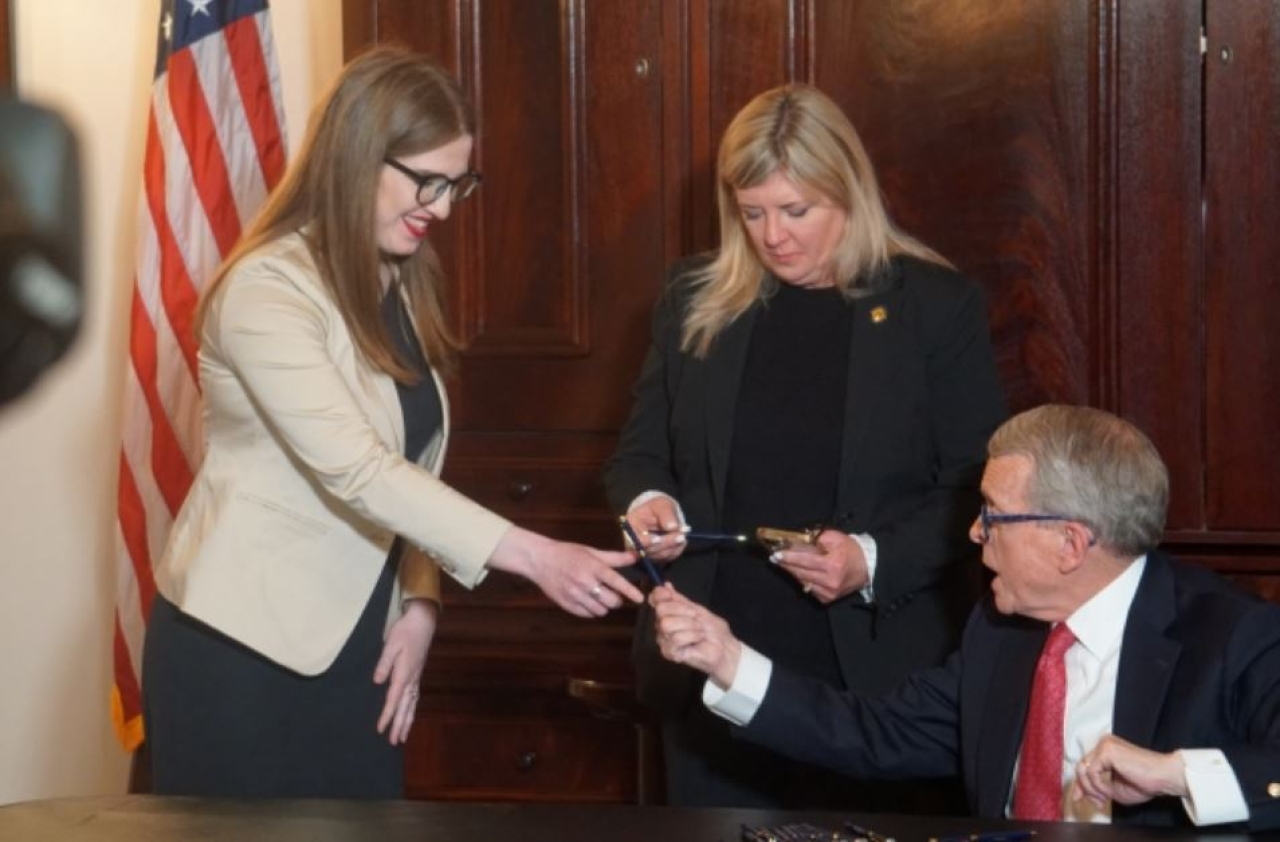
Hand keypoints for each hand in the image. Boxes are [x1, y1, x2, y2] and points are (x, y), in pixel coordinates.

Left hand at [373, 598, 436, 745]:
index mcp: (404, 673)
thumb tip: (377, 681)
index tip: (380, 729)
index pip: (394, 699)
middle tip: (394, 742)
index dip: (387, 715)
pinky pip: (415, 697)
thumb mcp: (391, 644)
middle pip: (405, 707)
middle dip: (399, 724)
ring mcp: (416, 677)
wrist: (423, 622)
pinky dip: (412, 710)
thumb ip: (384, 663)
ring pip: (412, 704)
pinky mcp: (417, 674)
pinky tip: (409, 715)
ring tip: (403, 736)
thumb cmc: (405, 631)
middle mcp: (412, 679)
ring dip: (407, 721)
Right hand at [489, 526, 643, 616]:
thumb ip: (614, 557)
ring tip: (600, 597)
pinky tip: (589, 601)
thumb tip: (636, 557)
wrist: (540, 560)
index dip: (630, 591)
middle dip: (617, 599)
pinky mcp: (566, 605)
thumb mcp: (591, 551)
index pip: (616, 581)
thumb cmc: (568, 553)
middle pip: (611, 601)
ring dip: (605, 606)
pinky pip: (587, 615)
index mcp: (592, 567)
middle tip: (615, 594)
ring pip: (601, 610)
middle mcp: (584, 582)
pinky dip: (592, 611)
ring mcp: (574, 595)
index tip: (640, 598)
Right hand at [625, 496, 687, 562]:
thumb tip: (672, 527)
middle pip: (649, 549)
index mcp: (630, 527)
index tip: (659, 538)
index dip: (648, 541)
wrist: (659, 515)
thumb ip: (666, 514)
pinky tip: (681, 542)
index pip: (636, 539)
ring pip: (659, 555)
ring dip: (673, 547)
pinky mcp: (654, 557)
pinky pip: (665, 558)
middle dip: (667, 543)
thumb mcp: (661, 505)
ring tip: (683, 536)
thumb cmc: (657, 508)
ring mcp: (643, 552)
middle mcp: (633, 542)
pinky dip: (675, 551)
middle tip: (681, 536)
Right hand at [650, 584, 740, 687]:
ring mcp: (664, 640)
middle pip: (661, 610)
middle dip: (683, 611)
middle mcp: (662, 626)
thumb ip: (680, 599)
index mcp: (669, 613)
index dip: (660, 594)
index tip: (669, 594)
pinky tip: (698, 640)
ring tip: (700, 631)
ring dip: (689, 626)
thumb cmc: (713, 630)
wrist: (725, 648)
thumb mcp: (698, 609)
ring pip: (666, 624)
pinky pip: (675, 639)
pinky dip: (691, 637)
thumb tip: (665, 584)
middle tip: (696, 618)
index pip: (655, 599)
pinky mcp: (669, 653)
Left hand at [773, 529, 867, 602]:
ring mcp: (829, 592)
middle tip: (775, 558)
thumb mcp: (835, 538)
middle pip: (800, 573)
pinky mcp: (828, 599)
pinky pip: (809, 588)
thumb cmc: (851, 550)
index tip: (776, 554)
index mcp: (833, 565)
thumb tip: (798, 545)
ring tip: (786, 563)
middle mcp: (830, 581)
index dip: (789, 557)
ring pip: (803, 581)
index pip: (804, 561)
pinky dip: (803, 579)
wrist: (868, 567)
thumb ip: (817, 540)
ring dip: (793, 572)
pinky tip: (801, 572)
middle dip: (786, 565)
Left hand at [1071, 733, 1187, 807]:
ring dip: (1091, 789)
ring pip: (1083, 770)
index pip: (1086, 766)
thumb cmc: (1145, 783)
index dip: (1080, 784)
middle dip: (1083, 788)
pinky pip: (1092, 772)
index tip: (1079, 798)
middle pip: (1081, 767)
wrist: (1163, 777)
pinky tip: (1108, 792)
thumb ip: (1096, 787)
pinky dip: (1097, 786)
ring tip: (1104, 798)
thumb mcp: (1114, 789)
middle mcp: (1104, 744)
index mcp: (1107, 750)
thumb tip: (1079, 793)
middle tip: (1096, 803)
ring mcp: (1105, 745)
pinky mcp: (1107, 751)